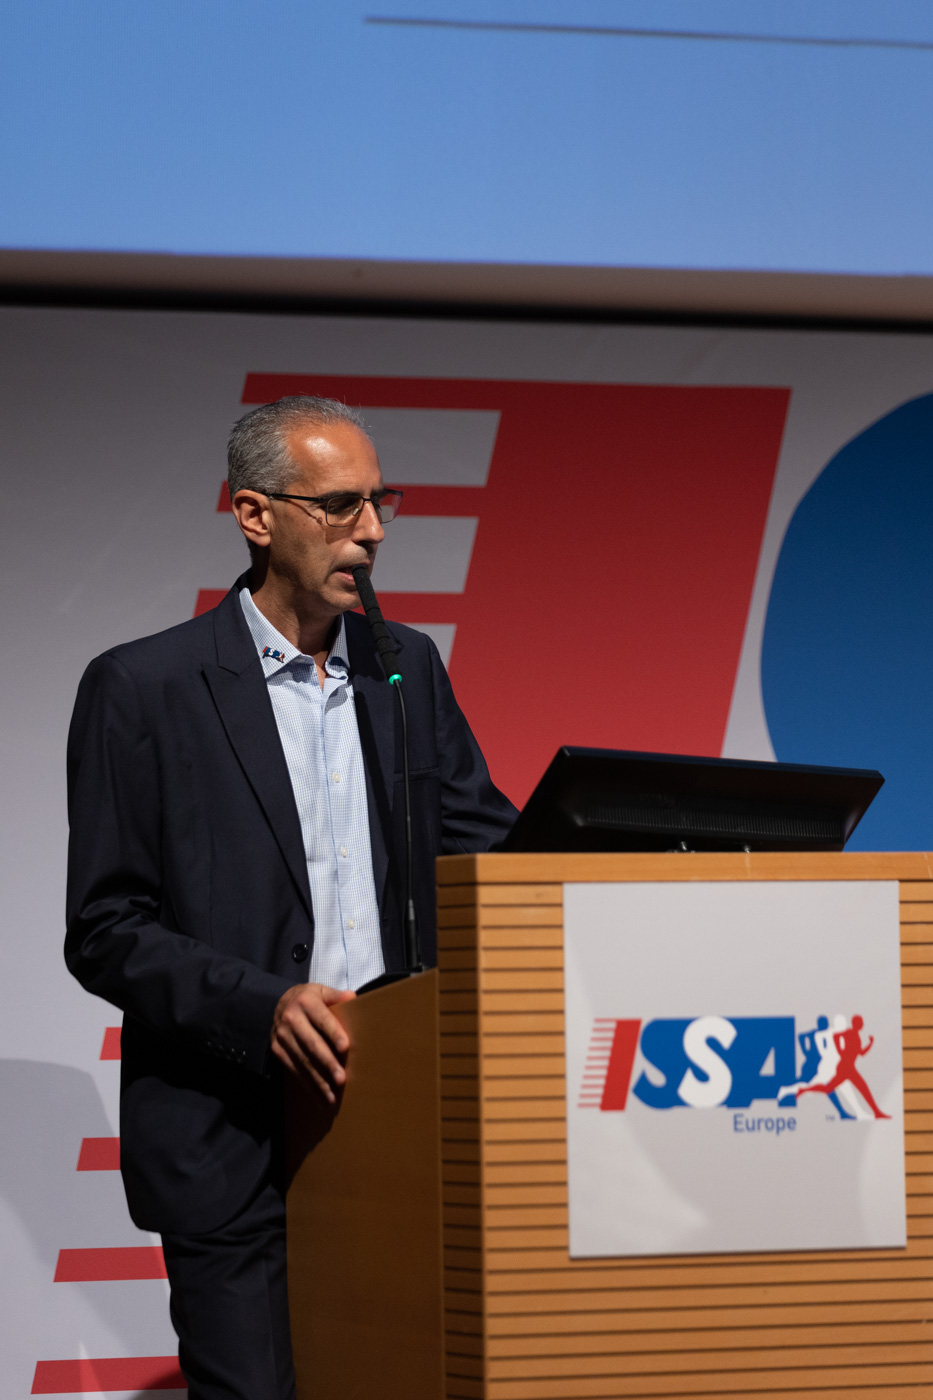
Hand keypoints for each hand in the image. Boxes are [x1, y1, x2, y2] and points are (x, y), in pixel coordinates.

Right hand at [270, 982, 355, 1102]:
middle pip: (312, 1044)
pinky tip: (319, 1098)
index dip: (334, 1033)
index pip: (322, 1019)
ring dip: (318, 1080)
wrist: (278, 1004)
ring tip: (332, 1096)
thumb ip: (335, 996)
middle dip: (327, 1063)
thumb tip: (352, 997)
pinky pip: (294, 1070)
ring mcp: (282, 1036)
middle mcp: (291, 1019)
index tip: (345, 1048)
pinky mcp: (277, 1050)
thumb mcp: (320, 991)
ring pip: (303, 1061)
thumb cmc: (308, 999)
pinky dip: (308, 1086)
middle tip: (341, 1079)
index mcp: (305, 1002)